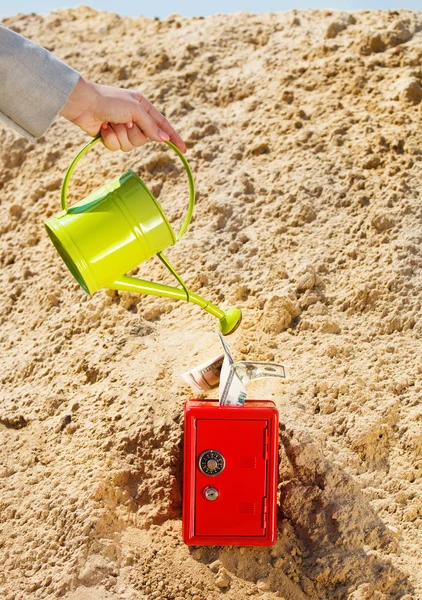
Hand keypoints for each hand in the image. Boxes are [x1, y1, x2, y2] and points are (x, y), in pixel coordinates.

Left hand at [60, 76, 185, 152]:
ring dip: (120, 136)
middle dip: (134, 134)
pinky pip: (117, 148)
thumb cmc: (109, 101)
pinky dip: (110, 139)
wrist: (83, 104)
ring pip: (131, 146)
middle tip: (125, 123)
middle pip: (145, 139)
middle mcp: (135, 118)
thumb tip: (164, 139)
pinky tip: (103, 129)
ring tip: (111, 124)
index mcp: (143, 107)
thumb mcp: (134, 110)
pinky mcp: (111, 137)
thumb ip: (150, 125)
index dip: (173, 138)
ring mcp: (123, 129)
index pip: (163, 125)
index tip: (183, 150)